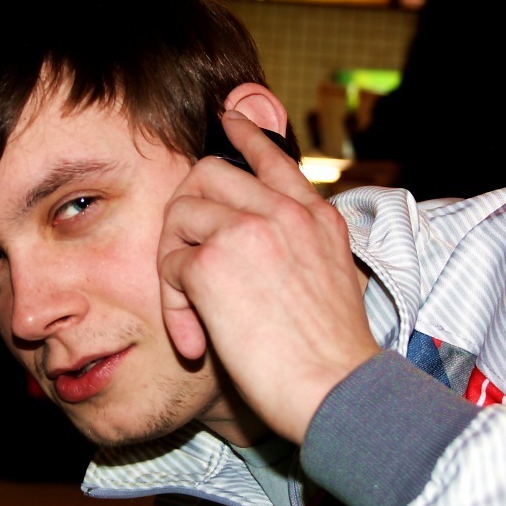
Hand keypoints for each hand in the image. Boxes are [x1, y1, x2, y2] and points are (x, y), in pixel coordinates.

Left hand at [158, 111, 379, 443]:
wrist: (337, 388)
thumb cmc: (331, 352)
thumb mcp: (332, 278)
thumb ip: (299, 245)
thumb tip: (257, 233)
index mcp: (315, 216)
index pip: (274, 158)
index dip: (247, 135)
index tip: (231, 117)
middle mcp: (283, 212)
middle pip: (207, 175)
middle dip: (187, 213)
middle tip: (186, 261)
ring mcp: (248, 231)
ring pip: (179, 214)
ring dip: (175, 265)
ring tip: (194, 313)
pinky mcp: (212, 263)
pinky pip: (168, 267)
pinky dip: (173, 308)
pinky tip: (196, 342)